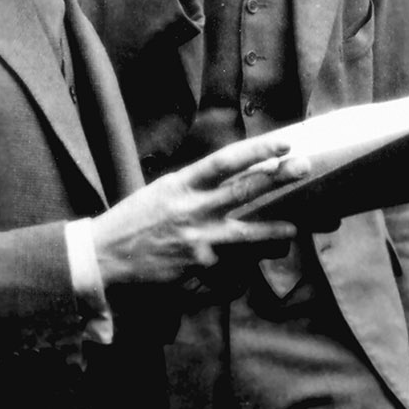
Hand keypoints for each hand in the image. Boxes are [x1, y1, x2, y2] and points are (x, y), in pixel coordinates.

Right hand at [91, 136, 303, 289]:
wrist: (104, 257)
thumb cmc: (134, 221)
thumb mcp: (162, 192)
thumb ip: (195, 187)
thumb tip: (231, 180)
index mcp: (181, 184)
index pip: (225, 160)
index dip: (257, 149)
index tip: (284, 141)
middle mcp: (192, 209)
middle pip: (244, 190)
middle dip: (277, 178)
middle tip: (304, 167)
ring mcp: (198, 239)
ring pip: (248, 233)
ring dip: (276, 229)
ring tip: (297, 226)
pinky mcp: (199, 267)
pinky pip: (231, 263)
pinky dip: (245, 262)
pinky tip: (256, 262)